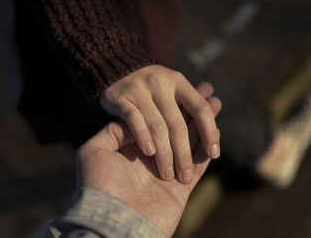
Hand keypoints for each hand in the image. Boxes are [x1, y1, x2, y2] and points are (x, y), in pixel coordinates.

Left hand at [79, 83, 221, 236]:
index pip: (157, 118)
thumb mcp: (94, 151)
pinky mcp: (181, 189)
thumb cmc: (96, 187)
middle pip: (178, 126)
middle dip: (192, 108)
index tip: (180, 86)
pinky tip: (216, 132)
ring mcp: (168, 171)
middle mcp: (153, 156)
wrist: (109, 223)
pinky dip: (207, 148)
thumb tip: (135, 119)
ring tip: (216, 103)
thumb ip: (113, 130)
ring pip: (191, 142)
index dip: (169, 102)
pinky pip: (199, 165)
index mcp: (133, 146)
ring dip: (205, 123)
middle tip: (207, 90)